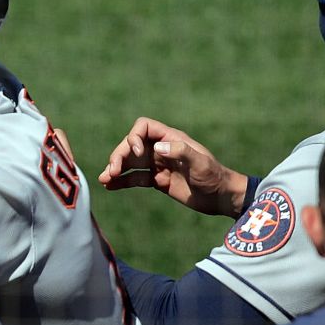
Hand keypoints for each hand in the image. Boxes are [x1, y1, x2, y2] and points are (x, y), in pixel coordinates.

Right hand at [98, 117, 248, 216]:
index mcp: (171, 139)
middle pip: (132, 146)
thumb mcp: (201, 163)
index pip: (143, 127)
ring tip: (104, 179)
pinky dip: (122, 181)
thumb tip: (156, 147)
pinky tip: (110, 186)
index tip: (137, 154)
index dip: (134, 137)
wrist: (221, 197)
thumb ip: (181, 152)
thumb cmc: (214, 177)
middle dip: (119, 156)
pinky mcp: (157, 181)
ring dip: (116, 168)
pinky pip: (135, 178)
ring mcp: (158, 165)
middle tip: (111, 171)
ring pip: (130, 162)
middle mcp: (161, 149)